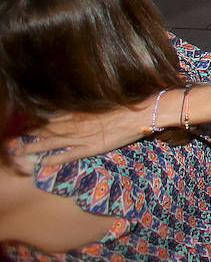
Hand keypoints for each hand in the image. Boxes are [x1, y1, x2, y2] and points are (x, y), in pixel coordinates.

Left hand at [22, 94, 160, 165]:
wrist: (143, 111)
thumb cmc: (127, 101)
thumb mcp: (104, 98)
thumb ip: (87, 104)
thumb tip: (75, 104)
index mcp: (79, 109)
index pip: (51, 114)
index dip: (37, 120)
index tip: (26, 123)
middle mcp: (76, 122)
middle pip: (46, 129)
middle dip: (30, 134)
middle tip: (15, 141)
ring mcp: (82, 136)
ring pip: (52, 142)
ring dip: (35, 147)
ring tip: (21, 152)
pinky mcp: (91, 147)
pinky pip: (68, 154)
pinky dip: (55, 158)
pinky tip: (44, 163)